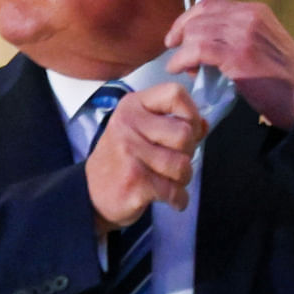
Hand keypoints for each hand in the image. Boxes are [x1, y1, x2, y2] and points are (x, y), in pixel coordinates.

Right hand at [86, 82, 206, 235]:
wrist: (90, 193)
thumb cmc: (120, 159)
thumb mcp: (139, 130)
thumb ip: (173, 122)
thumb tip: (203, 124)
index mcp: (132, 106)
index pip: (175, 94)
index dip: (191, 113)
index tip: (188, 129)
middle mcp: (128, 125)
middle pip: (184, 134)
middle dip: (188, 153)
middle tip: (174, 161)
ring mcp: (130, 153)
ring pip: (183, 164)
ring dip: (183, 178)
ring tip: (169, 180)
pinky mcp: (135, 181)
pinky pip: (175, 190)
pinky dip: (179, 199)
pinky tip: (170, 198)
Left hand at [164, 0, 293, 129]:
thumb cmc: (281, 79)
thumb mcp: (260, 45)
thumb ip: (234, 37)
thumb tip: (200, 43)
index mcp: (255, 11)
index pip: (209, 5)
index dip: (187, 19)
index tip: (177, 35)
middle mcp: (249, 16)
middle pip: (199, 16)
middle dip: (180, 34)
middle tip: (174, 52)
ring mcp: (244, 34)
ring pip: (195, 32)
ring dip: (181, 50)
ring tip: (180, 66)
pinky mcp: (238, 55)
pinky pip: (197, 50)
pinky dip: (182, 59)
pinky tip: (179, 69)